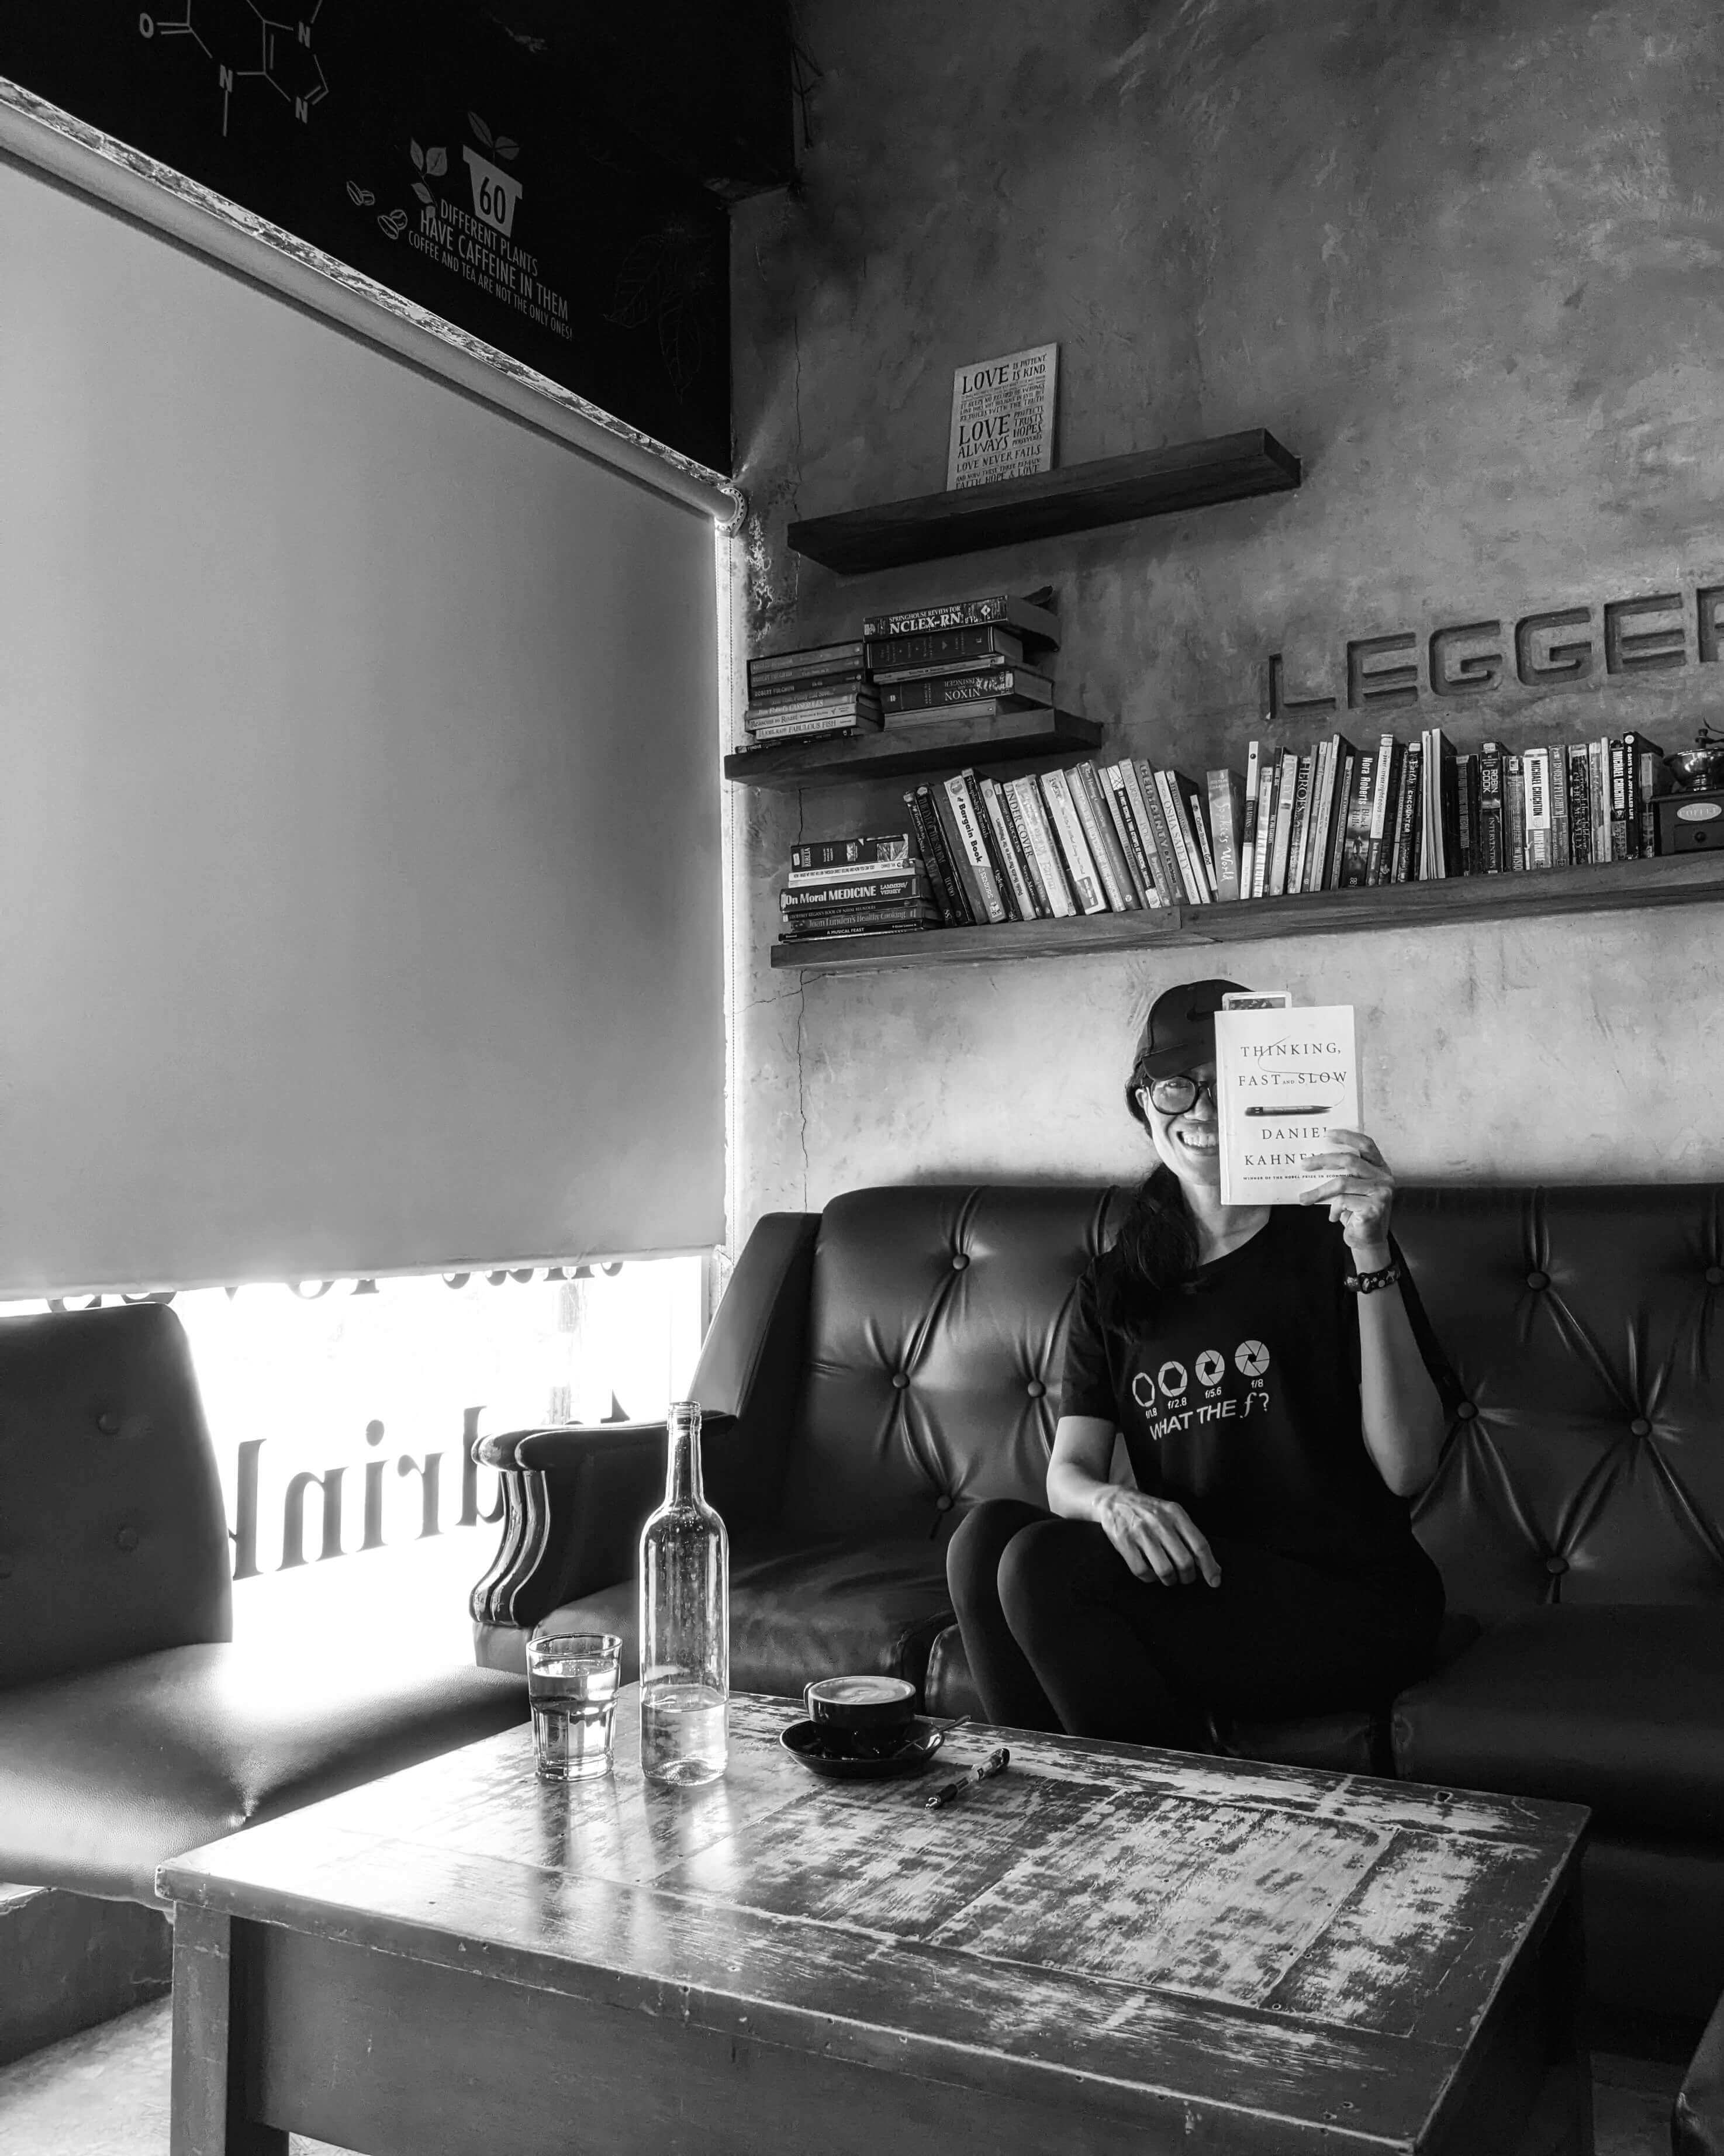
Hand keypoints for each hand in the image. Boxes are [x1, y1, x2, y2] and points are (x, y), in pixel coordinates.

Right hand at [1093, 1485, 1219, 1587]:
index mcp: (1175, 1513)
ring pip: (1165, 1570)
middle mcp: (1159, 1522)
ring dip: (1170, 1580)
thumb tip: (1210, 1565)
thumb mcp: (1171, 1513)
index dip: (1209, 1566)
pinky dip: (1150, 1578)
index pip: (1199, 1545)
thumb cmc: (1148, 1510)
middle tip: (1185, 1578)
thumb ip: (1189, 1535)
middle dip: (1188, 1577)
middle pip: (1184, 1561)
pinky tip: (1151, 1573)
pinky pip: (1143, 1571)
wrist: (1114, 1500)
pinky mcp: (1124, 1542)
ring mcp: (1141, 1533)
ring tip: (1169, 1578)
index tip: (1214, 1581)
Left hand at [1299, 1127, 1393, 1260]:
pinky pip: (1343, 1202)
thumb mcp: (1352, 1189)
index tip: (1327, 1134)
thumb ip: (1345, 1174)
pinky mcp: (1374, 1208)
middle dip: (1323, 1161)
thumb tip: (1314, 1159)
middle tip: (1304, 1164)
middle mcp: (1385, 1178)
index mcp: (1380, 1168)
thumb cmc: (1356, 1212)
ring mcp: (1382, 1193)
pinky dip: (1333, 1209)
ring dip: (1318, 1191)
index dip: (1347, 1136)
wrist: (1368, 1241)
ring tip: (1303, 1199)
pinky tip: (1333, 1217)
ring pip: (1342, 1183)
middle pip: (1350, 1161)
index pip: (1366, 1145)